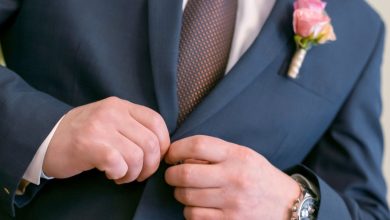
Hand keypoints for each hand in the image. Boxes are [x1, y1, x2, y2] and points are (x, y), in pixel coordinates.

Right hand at [43, 97, 169, 183]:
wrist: (45, 138)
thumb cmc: (82, 133)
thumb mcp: (109, 119)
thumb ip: (133, 126)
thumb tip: (160, 146)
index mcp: (121, 105)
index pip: (157, 121)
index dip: (163, 144)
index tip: (156, 158)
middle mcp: (112, 112)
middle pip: (151, 142)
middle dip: (151, 166)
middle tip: (139, 174)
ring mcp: (100, 127)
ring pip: (137, 156)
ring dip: (134, 173)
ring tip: (123, 175)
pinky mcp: (89, 145)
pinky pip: (118, 164)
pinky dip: (120, 174)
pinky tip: (111, 175)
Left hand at [165, 135, 299, 219]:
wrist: (287, 205)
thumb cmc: (260, 177)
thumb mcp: (244, 156)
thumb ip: (216, 153)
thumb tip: (180, 156)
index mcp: (238, 156)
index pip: (198, 145)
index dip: (176, 149)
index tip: (171, 154)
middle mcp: (234, 177)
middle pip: (186, 173)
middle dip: (171, 175)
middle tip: (172, 175)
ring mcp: (232, 202)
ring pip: (186, 197)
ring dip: (180, 194)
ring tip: (187, 191)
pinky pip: (194, 216)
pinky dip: (190, 211)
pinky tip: (198, 206)